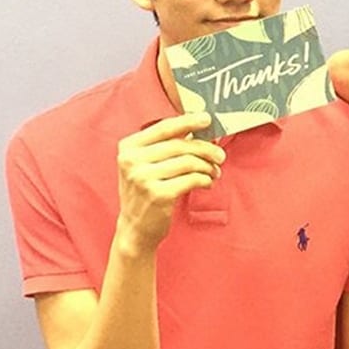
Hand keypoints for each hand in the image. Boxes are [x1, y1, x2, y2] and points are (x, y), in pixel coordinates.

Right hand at [115, 113, 224, 253]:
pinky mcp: (158, 195)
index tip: (207, 119)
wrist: (135, 229)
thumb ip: (164, 147)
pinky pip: (191, 179)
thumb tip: (197, 131)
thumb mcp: (144, 166)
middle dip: (206, 148)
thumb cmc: (145, 193)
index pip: (163, 128)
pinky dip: (205, 179)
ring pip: (188, 162)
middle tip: (220, 155)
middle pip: (180, 145)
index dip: (187, 121)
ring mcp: (143, 178)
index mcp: (128, 148)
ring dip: (207, 166)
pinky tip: (208, 182)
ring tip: (215, 172)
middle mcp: (132, 161)